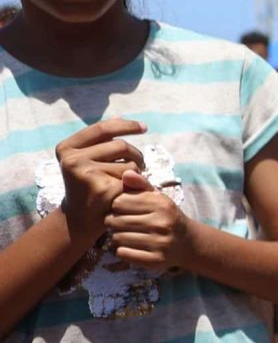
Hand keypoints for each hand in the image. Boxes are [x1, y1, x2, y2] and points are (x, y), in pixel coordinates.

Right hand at [56, 118, 146, 239]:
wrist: (81, 220)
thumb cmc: (89, 186)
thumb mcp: (87, 161)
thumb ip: (101, 144)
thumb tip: (127, 122)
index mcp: (67, 148)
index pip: (102, 129)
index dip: (126, 126)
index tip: (144, 127)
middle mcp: (72, 159)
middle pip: (121, 146)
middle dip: (136, 155)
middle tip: (141, 166)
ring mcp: (86, 173)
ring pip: (130, 163)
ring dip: (137, 172)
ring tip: (130, 182)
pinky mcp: (102, 188)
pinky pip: (133, 179)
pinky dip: (137, 184)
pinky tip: (130, 192)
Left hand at [106, 171, 189, 270]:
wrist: (188, 242)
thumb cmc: (167, 216)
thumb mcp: (158, 197)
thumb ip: (141, 185)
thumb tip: (126, 174)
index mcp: (161, 204)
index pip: (119, 202)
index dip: (116, 205)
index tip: (122, 209)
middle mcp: (162, 223)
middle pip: (116, 221)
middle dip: (114, 222)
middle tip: (120, 224)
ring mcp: (159, 243)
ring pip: (117, 238)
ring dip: (117, 237)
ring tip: (126, 234)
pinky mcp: (155, 260)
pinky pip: (123, 253)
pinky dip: (122, 250)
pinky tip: (130, 246)